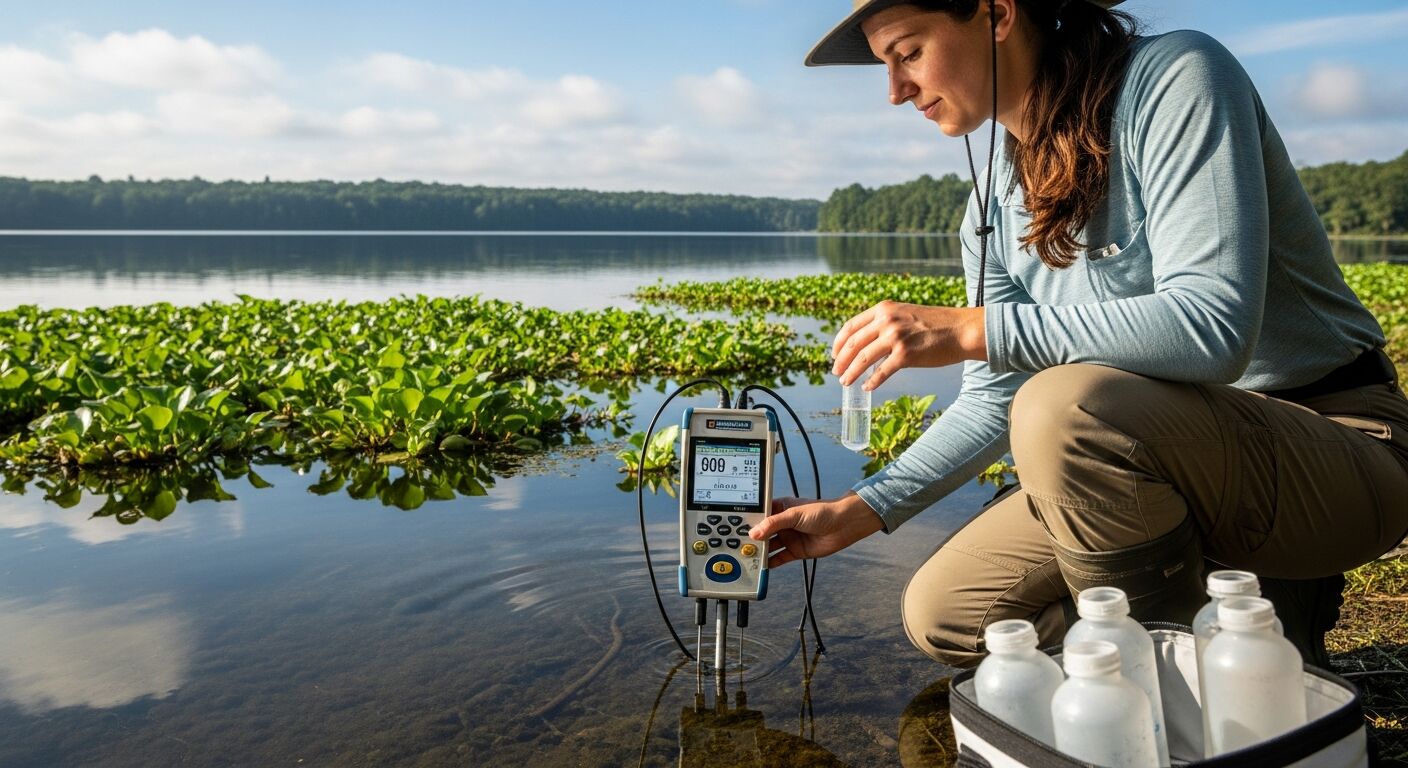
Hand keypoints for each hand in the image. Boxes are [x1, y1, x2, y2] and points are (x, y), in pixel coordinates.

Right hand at [748, 493, 884, 567]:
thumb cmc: (823, 511)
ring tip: (746, 557)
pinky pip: (779, 558)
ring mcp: (788, 538)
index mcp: (779, 509)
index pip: (759, 516)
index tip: (735, 529)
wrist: (844, 525)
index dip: (748, 522)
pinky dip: (770, 563)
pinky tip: (761, 567)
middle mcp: (782, 524)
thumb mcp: (795, 514)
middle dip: (751, 539)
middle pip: (762, 533)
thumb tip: (755, 532)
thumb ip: (774, 523)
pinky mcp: (795, 551)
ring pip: (769, 546)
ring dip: (759, 552)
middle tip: (737, 547)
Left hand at [831, 301, 986, 390]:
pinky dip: (871, 382)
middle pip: (853, 343)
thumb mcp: (905, 314)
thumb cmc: (936, 324)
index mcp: (884, 309)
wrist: (961, 330)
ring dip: (851, 372)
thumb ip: (886, 323)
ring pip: (862, 358)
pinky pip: (881, 372)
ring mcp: (895, 338)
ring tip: (845, 382)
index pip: (851, 326)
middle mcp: (886, 321)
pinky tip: (867, 387)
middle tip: (836, 372)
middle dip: (840, 360)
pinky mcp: (905, 355)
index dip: (839, 342)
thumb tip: (867, 343)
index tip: (834, 354)